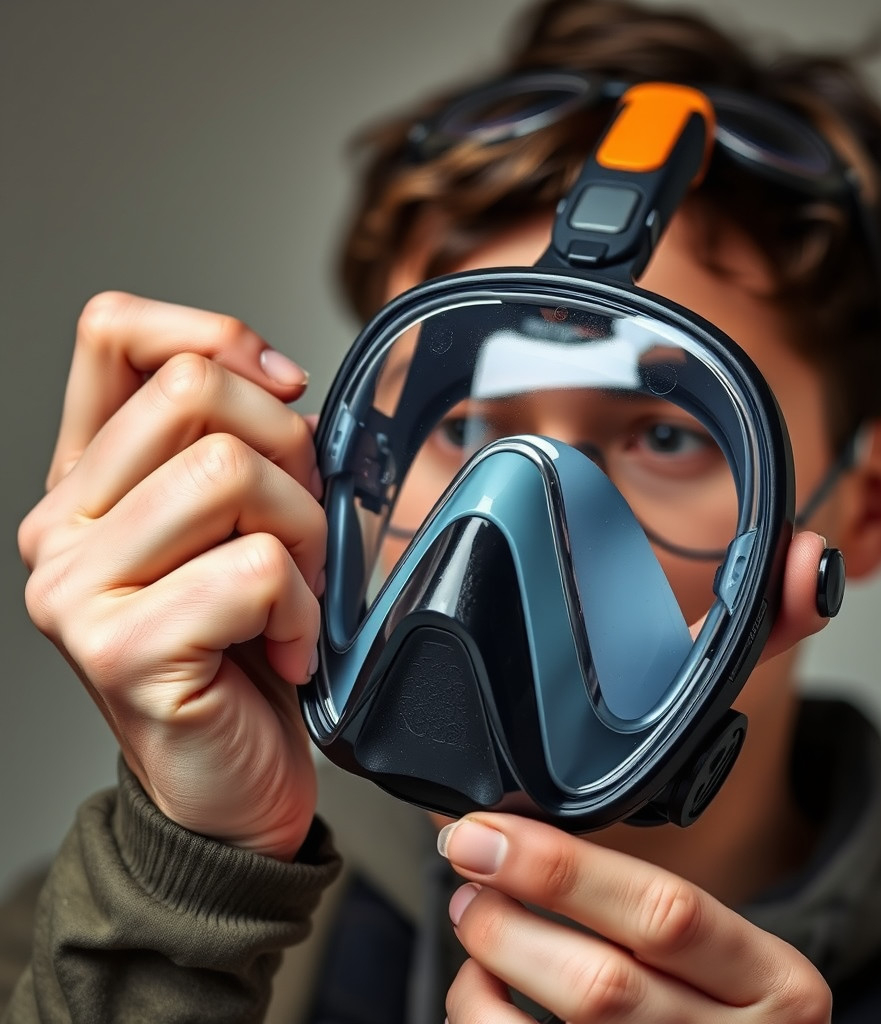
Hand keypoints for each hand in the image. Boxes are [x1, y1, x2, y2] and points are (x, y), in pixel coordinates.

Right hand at [18, 292, 325, 859]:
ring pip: (228, 473)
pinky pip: (254, 570)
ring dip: (305, 535)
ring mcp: (79, 590)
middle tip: (306, 530)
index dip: (216, 334)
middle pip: (194, 392)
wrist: (228, 786)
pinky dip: (303, 608)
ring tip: (299, 596)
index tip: (284, 392)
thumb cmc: (243, 655)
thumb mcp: (237, 531)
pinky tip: (290, 650)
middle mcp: (62, 527)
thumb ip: (237, 451)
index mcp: (91, 480)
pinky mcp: (123, 651)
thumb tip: (282, 386)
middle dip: (290, 450)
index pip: (114, 333)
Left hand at [440, 813, 831, 1022]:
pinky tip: (480, 991)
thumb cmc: (716, 1003)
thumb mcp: (717, 946)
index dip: (562, 868)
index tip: (489, 830)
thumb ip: (634, 897)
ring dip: (490, 971)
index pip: (666, 913)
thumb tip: (511, 827)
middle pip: (602, 987)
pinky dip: (484, 1018)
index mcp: (771, 981)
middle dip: (510, 922)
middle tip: (468, 874)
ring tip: (471, 920)